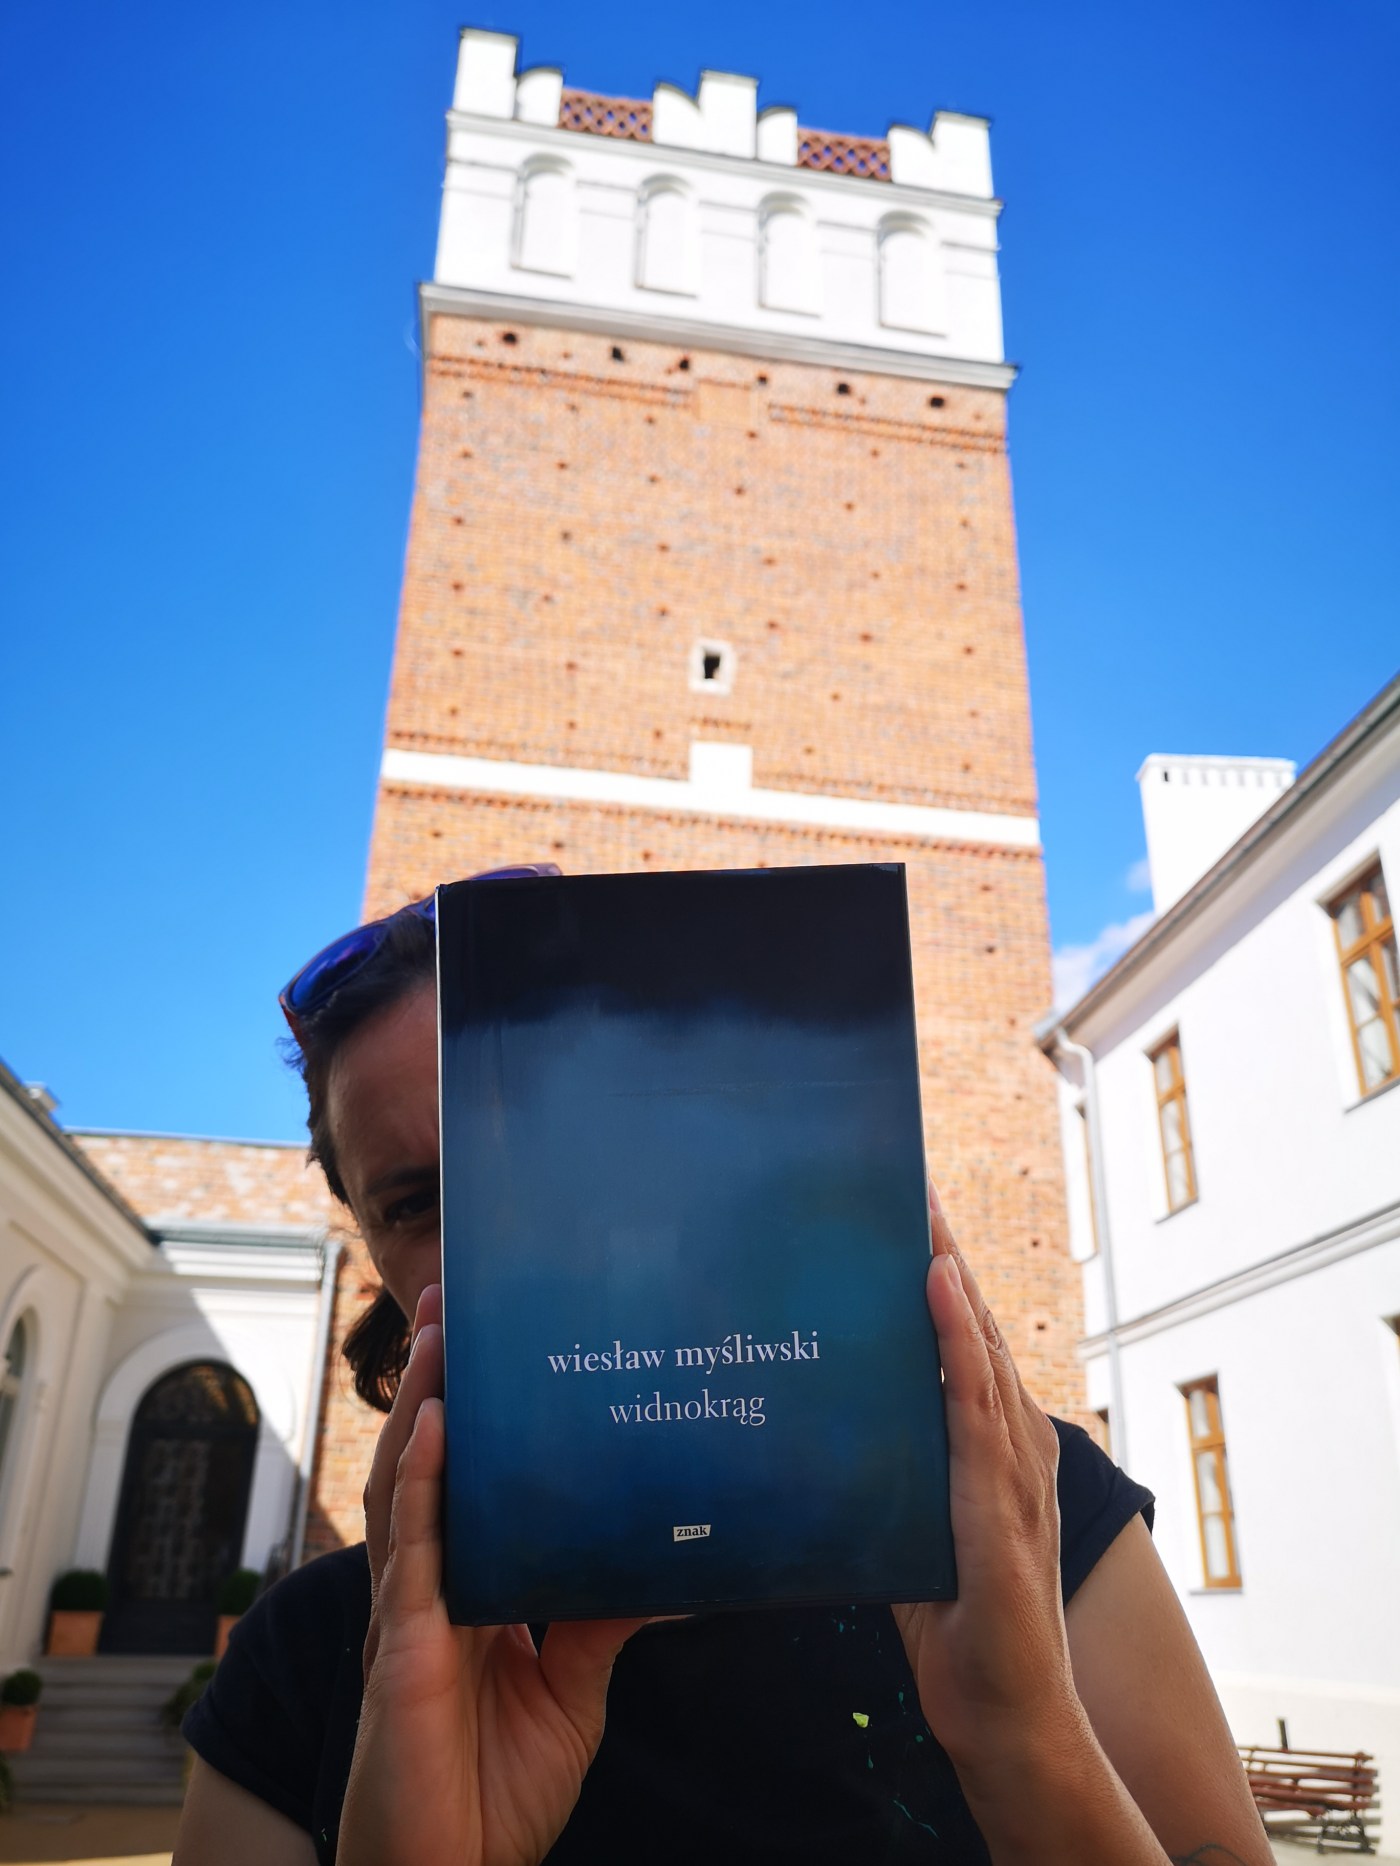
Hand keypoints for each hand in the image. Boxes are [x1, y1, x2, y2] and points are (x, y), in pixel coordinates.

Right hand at [339, 1285, 645, 1865]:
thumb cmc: (497, 1793)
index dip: (458, 1411)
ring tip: (440, 1334)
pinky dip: (421, 1485)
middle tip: (451, 1302)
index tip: (479, 1338)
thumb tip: (670, 1560)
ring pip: (403, 1488)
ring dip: (419, 1405)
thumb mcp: (570, 1687)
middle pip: (421, 1464)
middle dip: (431, 1381)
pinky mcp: (401, 1656)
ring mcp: (403, 1618)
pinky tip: (437, 1430)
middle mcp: (422, 1590)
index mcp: (457, 1593)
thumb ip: (603, 1616)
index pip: (456, 1481)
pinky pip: (408, 1556)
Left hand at [892, 1189, 1084, 1788]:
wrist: (1006, 1721)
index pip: (964, 1344)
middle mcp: (1013, 1447)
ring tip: (920, 1209)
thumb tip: (823, 1441)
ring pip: (983, 1351)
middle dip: (943, 1252)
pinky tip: (939, 1290)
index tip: (908, 1211)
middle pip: (977, 1329)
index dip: (942, 1276)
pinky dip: (960, 1344)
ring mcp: (1015, 1475)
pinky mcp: (1002, 1510)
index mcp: (991, 1449)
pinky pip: (976, 1410)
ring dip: (951, 1276)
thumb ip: (885, 1483)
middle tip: (908, 1181)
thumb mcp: (910, 1535)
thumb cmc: (961, 1632)